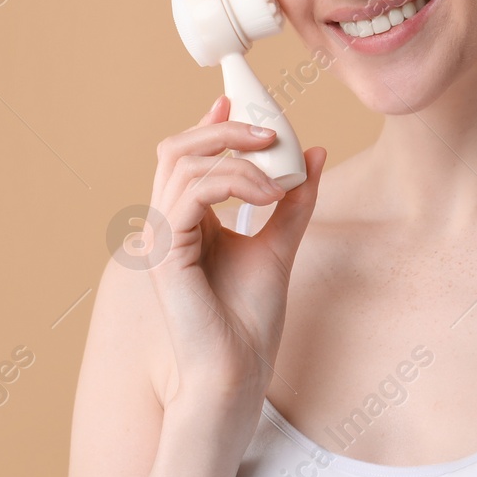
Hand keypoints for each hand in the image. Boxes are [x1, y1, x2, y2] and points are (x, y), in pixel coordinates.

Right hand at [143, 94, 325, 416]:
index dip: (209, 125)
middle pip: (177, 150)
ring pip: (183, 164)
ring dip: (236, 158)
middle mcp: (168, 225)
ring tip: (277, 180)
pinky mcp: (166, 252)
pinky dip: (231, 182)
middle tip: (270, 132)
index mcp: (188, 223)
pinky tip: (266, 195)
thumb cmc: (250, 323)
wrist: (236, 374)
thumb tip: (314, 153)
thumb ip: (293, 202)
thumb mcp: (281, 246)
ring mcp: (162, 238)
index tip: (238, 102)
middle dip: (224, 130)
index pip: (188, 159)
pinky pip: (190, 192)